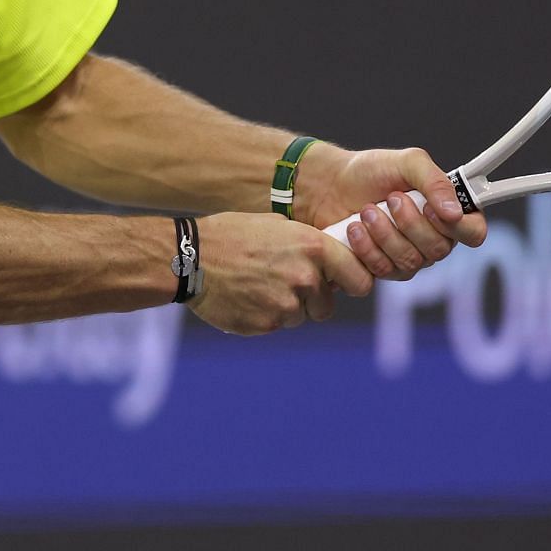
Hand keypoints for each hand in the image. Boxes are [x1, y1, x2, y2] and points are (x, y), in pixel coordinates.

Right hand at [189, 212, 373, 334]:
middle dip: (313, 299)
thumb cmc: (232, 235)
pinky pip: (276, 325)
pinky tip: (245, 296)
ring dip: (286, 307)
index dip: (353, 284)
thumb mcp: (277, 226)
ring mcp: (286, 305)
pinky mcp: (266, 325)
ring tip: (258, 286)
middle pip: (327, 305)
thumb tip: (333, 264)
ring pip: (300, 317)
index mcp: (313, 248)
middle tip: (286, 284)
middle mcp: (305, 278)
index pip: (359, 280)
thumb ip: (309, 245)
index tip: (343, 285)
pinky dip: (265, 315)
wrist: (190, 258)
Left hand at [293, 143, 488, 281]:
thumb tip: (455, 211)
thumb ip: (434, 181)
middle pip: (439, 250)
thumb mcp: (406, 162)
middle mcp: (434, 239)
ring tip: (366, 210)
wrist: (328, 186)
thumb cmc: (370, 171)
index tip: (431, 207)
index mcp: (448, 212)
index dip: (458, 226)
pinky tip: (354, 229)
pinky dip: (366, 248)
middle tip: (391, 199)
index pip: (474, 232)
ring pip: (411, 263)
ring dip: (385, 233)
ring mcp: (408, 258)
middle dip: (410, 223)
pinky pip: (383, 272)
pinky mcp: (382, 270)